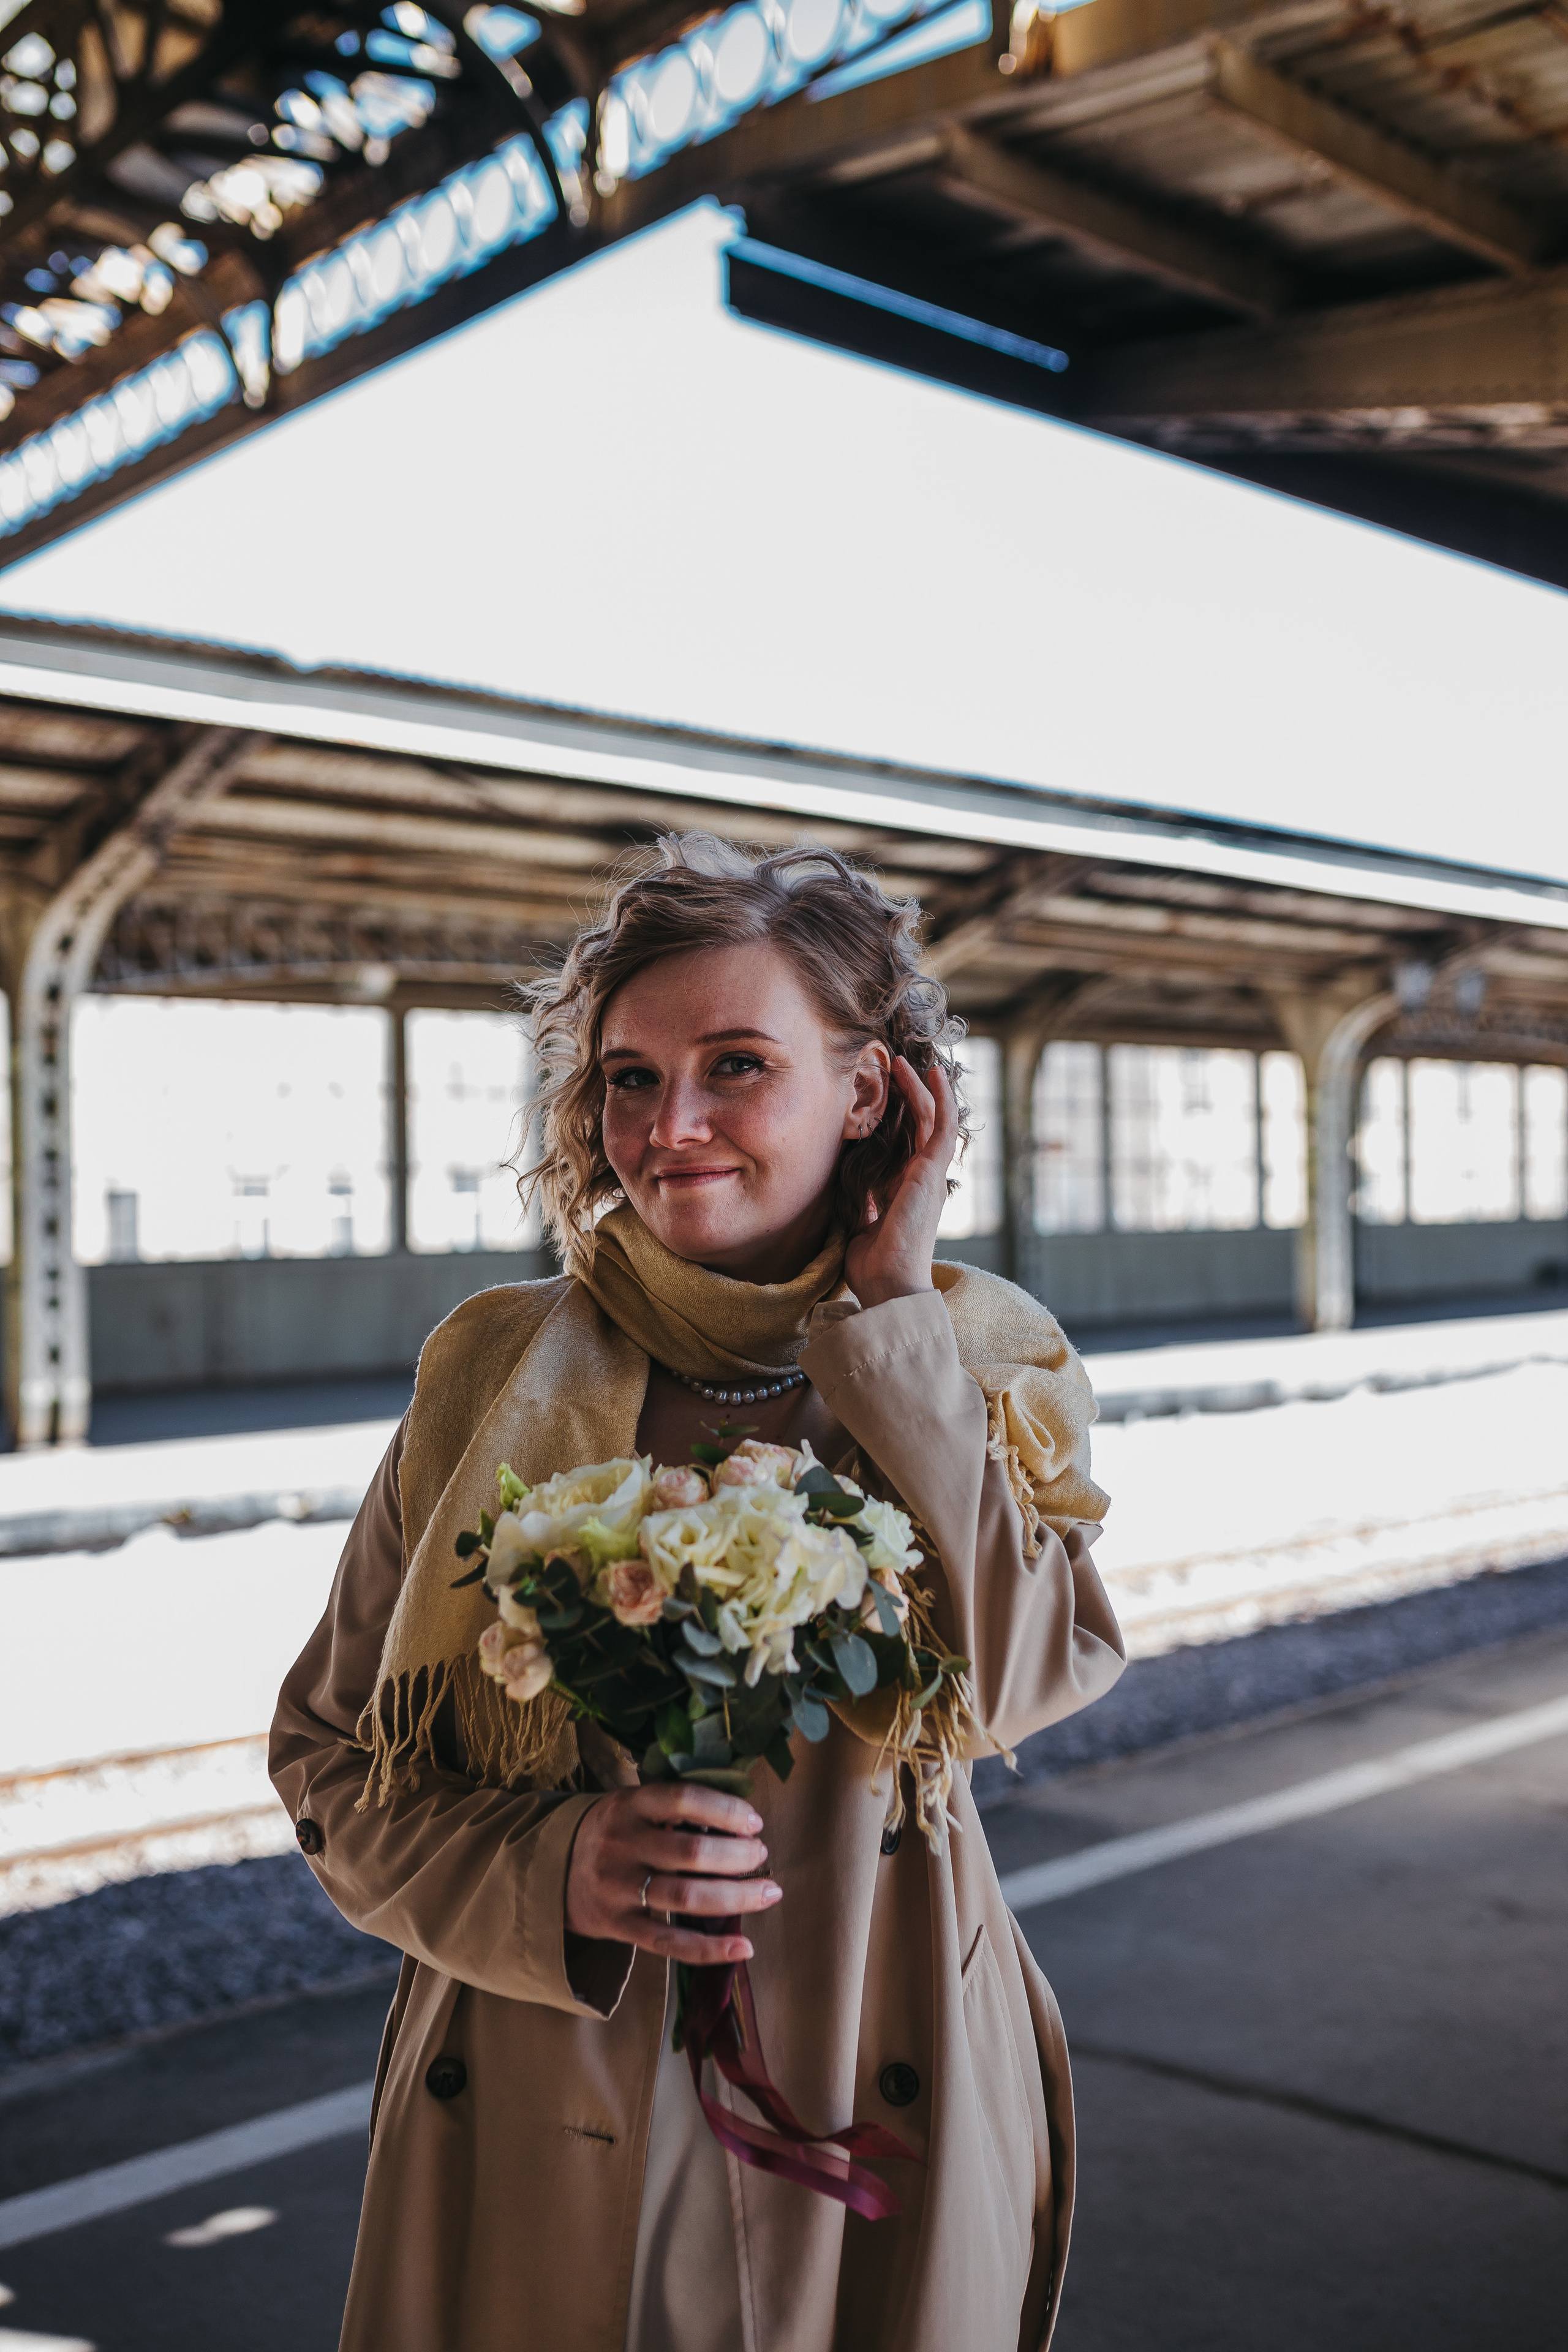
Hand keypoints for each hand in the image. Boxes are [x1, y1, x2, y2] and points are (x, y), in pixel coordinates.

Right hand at [565, 1782, 779, 1964]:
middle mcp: (622, 1845)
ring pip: (685, 1898)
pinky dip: (710, 1949)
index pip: (683, 1799)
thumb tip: (740, 1817)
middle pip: (690, 1853)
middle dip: (738, 1856)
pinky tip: (743, 1947)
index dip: (725, 1809)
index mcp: (628, 1805)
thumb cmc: (611, 1831)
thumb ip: (673, 1808)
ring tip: (768, 1892)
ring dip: (736, 1897)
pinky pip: (669, 1943)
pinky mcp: (618, 1926)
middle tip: (760, 1855)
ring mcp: (618, 1889)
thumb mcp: (631, 1804)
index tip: (754, 1822)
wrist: (550, 1869)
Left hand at [845, 1057, 959, 1308]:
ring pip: (933, 1118)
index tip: (881, 1096)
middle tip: (893, 1066)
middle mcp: (922, 1179)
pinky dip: (939, 1097)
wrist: (889, 1283)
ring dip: (921, 1088)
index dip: (897, 1118)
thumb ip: (859, 1202)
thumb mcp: (858, 1224)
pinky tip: (929, 1073)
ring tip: (904, 1062)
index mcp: (906, 1191)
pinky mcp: (933, 1170)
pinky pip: (943, 1124)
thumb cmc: (874, 1265)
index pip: (906, 1145)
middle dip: (910, 1094)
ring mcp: (930, 1173)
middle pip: (921, 1125)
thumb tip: (848, 1186)